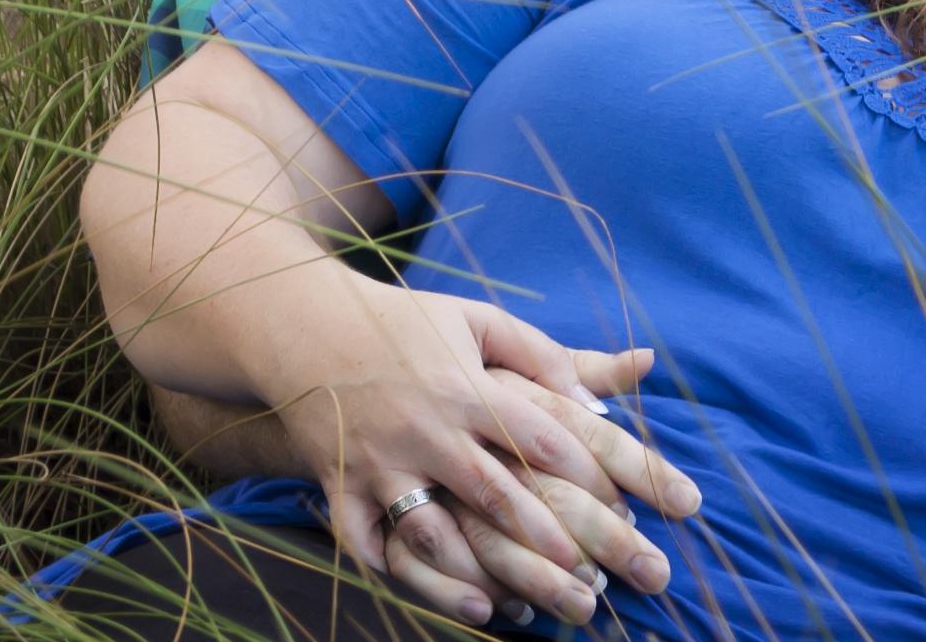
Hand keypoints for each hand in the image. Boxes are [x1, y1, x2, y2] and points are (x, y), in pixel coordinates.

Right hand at [263, 274, 696, 627]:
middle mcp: (425, 429)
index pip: (537, 436)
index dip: (585, 474)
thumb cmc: (404, 324)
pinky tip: (431, 599)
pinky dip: (396, 576)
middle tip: (587, 574)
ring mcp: (379, 463)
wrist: (305, 326)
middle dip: (542, 537)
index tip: (621, 506)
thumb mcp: (476, 319)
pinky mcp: (340, 486)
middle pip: (493, 492)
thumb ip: (541, 353)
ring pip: (429, 529)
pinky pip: (365, 543)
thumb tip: (604, 384)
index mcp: (466, 387)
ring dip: (472, 571)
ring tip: (516, 605)